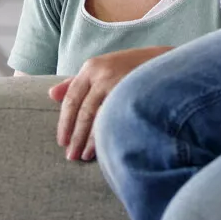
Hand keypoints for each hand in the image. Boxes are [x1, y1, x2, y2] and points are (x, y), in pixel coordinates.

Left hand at [48, 46, 170, 161]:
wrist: (169, 63)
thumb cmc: (133, 67)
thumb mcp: (104, 68)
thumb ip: (78, 82)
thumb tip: (51, 95)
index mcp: (91, 67)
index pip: (71, 98)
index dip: (65, 122)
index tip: (62, 141)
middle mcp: (102, 74)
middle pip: (82, 111)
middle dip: (75, 136)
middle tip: (71, 155)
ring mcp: (118, 83)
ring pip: (97, 118)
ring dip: (90, 140)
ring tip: (85, 156)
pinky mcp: (132, 94)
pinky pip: (114, 119)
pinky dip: (107, 135)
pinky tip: (104, 148)